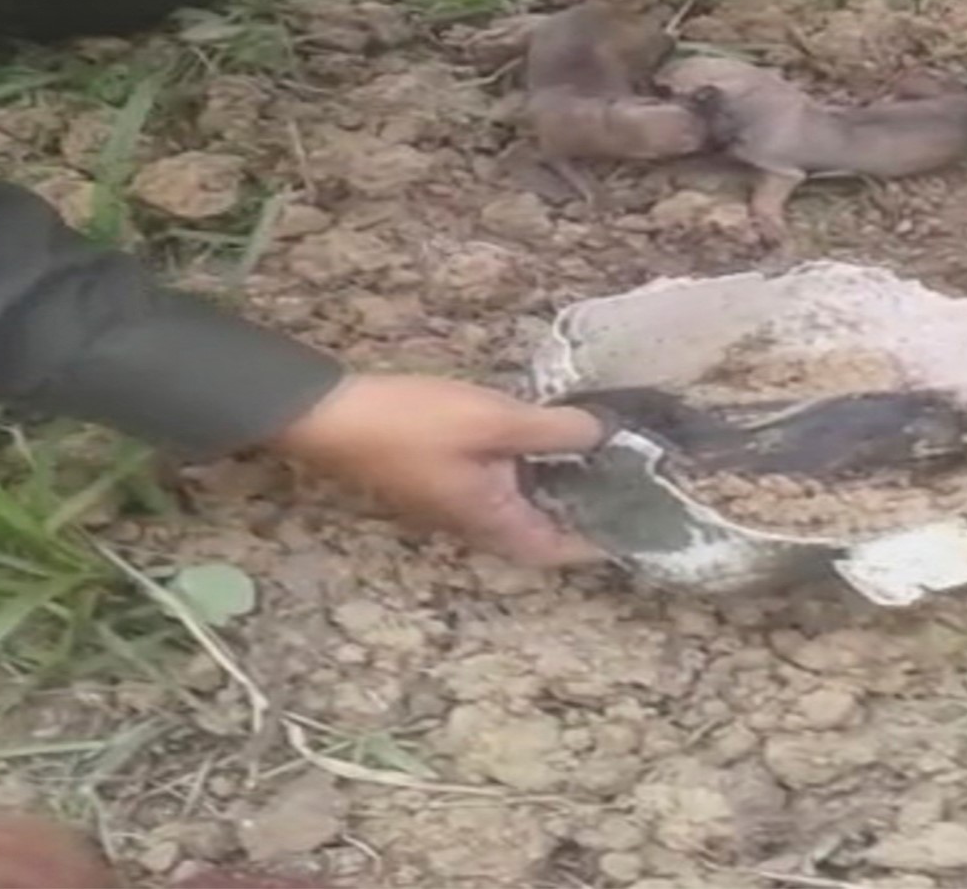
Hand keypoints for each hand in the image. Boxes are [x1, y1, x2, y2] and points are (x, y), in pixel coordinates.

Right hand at [266, 374, 605, 565]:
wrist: (332, 415)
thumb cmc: (413, 423)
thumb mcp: (495, 421)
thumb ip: (553, 431)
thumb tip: (603, 436)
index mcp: (490, 520)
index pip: (553, 550)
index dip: (595, 545)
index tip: (634, 527)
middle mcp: (473, 521)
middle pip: (537, 530)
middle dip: (580, 511)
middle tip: (623, 482)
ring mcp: (452, 500)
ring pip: (516, 504)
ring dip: (553, 486)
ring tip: (593, 454)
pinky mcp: (438, 477)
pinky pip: (496, 482)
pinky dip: (526, 467)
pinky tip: (538, 434)